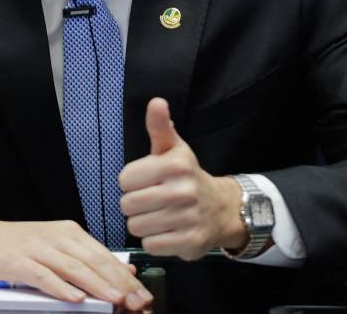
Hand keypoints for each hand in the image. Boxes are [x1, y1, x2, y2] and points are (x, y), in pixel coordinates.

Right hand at [0, 210, 151, 311]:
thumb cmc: (13, 245)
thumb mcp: (53, 247)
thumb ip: (84, 259)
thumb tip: (122, 271)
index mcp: (68, 232)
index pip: (104, 255)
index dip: (124, 276)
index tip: (141, 293)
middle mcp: (55, 237)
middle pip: (93, 261)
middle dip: (118, 284)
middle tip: (135, 301)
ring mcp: (36, 248)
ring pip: (73, 268)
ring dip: (97, 285)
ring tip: (114, 300)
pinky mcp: (17, 261)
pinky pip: (43, 276)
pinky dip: (60, 287)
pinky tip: (75, 298)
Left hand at [118, 98, 246, 259]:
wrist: (221, 209)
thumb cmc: (188, 177)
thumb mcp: (174, 149)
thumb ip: (160, 126)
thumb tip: (156, 102)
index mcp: (175, 165)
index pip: (124, 179)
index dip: (131, 182)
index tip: (146, 181)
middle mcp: (183, 190)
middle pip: (128, 205)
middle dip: (135, 205)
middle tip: (152, 201)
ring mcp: (187, 218)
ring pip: (136, 227)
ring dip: (144, 224)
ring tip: (159, 216)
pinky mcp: (189, 242)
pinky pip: (150, 245)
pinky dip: (155, 241)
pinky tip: (167, 231)